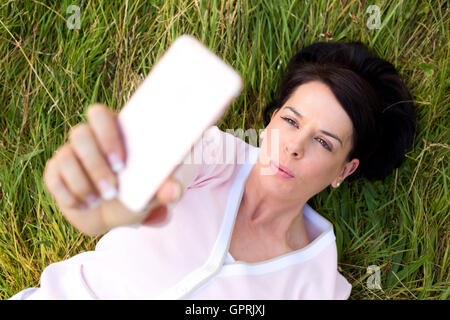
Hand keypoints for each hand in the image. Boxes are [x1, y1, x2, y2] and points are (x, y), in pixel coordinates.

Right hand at [43, 103, 182, 235]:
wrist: (116, 214)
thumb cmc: (139, 194)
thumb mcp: (156, 192)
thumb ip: (168, 189)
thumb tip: (173, 191)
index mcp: (115, 131)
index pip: (100, 114)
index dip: (108, 135)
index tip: (122, 165)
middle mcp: (89, 138)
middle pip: (80, 134)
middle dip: (96, 165)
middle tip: (112, 191)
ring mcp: (69, 154)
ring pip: (64, 158)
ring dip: (82, 184)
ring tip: (99, 202)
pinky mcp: (55, 173)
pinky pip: (52, 179)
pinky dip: (69, 195)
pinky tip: (85, 205)